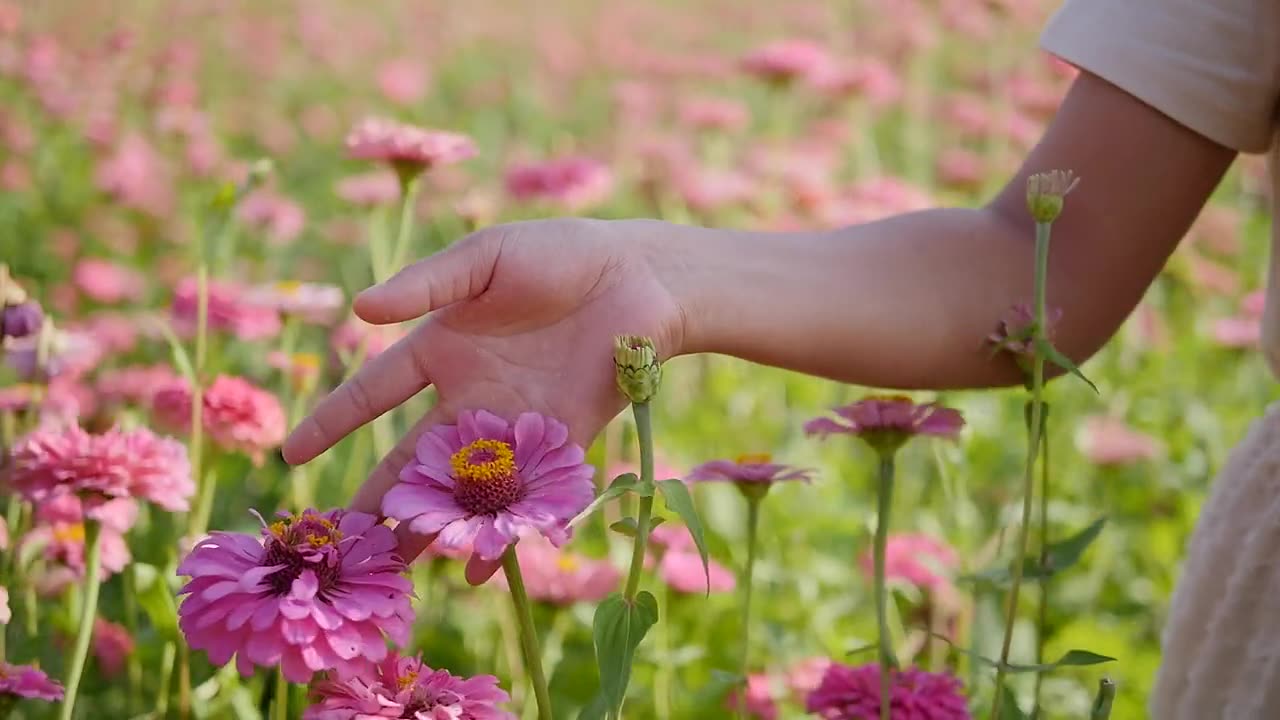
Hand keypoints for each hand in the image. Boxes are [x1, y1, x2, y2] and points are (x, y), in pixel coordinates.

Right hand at [282, 218, 687, 580]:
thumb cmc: (560, 255)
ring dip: (433, 527)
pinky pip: (525, 494)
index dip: (333, 422)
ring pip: (462, 486)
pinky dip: (505, 530)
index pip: (373, 393)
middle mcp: (470, 397)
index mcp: (441, 349)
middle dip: (379, 500)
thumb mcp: (487, 258)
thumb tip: (360, 309)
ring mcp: (514, 426)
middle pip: (412, 459)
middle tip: (340, 545)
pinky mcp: (561, 444)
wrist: (642, 278)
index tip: (292, 455)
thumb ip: (428, 284)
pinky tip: (481, 570)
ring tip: (398, 573)